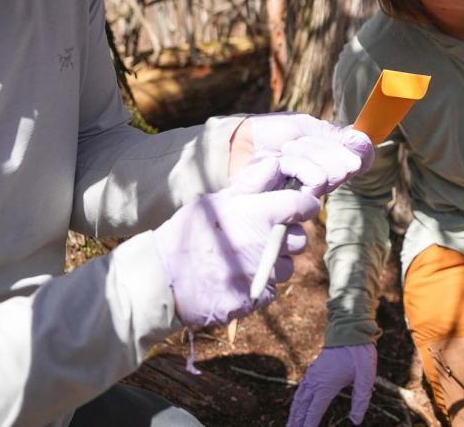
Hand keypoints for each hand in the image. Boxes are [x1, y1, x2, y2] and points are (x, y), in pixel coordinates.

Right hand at [153, 157, 320, 326]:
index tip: (297, 207)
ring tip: (245, 259)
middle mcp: (265, 244)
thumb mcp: (216, 201)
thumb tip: (275, 165)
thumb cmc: (186, 233)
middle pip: (301, 240)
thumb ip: (250, 185)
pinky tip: (236, 278)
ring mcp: (261, 274)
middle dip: (288, 237)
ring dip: (274, 263)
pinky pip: (270, 290)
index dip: (303, 205)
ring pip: (288, 268)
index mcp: (257, 215)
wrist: (160, 280)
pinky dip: (259, 285)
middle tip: (265, 237)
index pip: (302, 205)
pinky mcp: (255, 299)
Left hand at [232, 112, 373, 195]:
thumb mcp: (306, 127)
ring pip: (333, 172)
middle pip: (348, 165)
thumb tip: (362, 137)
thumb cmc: (271, 134)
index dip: (361, 149)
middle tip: (297, 142)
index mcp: (332, 157)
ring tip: (286, 151)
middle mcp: (327, 177)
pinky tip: (282, 162)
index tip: (352, 138)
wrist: (242, 145)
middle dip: (321, 147)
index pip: (362, 159)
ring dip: (307, 154)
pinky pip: (317, 179)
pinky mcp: (299, 200)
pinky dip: (299, 163)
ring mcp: (313, 190)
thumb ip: (335, 136)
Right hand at [287, 344, 377, 426]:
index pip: (314, 411)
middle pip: (302, 407)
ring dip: (293, 413)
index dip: (309, 425)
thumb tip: (356, 421)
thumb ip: (361, 399)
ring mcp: (313, 375)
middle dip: (296, 422)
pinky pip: (301, 389)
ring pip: (298, 398)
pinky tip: (296, 406)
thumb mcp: (366, 376)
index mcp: (327, 385)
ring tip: (290, 425)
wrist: (350, 330)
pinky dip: (296, 401)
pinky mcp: (314, 370)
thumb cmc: (360, 353)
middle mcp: (316, 381)